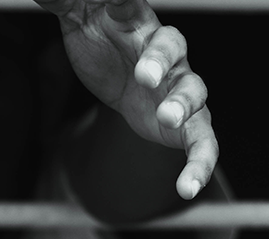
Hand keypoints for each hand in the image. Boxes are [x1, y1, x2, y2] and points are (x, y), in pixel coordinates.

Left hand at [36, 0, 216, 199]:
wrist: (119, 76)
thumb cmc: (102, 41)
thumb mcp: (78, 19)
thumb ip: (65, 3)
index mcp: (136, 22)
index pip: (131, 5)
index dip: (125, 2)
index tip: (115, 1)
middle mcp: (165, 52)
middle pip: (172, 47)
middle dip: (160, 60)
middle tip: (143, 75)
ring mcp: (178, 87)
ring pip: (193, 89)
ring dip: (182, 103)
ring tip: (166, 117)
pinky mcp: (185, 123)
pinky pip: (203, 142)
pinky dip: (200, 166)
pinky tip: (187, 189)